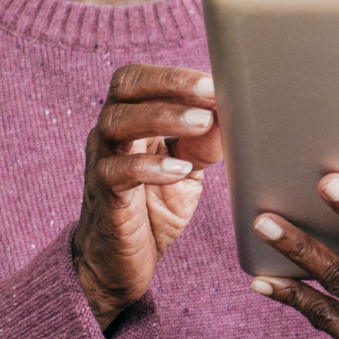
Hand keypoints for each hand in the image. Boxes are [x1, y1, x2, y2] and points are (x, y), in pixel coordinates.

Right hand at [73, 65, 222, 330]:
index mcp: (129, 120)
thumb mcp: (187, 169)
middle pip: (124, 88)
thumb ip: (205, 141)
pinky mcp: (104, 197)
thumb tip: (236, 111)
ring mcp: (102, 162)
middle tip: (211, 94)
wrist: (120, 263)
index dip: (174, 75)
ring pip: (117, 123)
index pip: (139, 78)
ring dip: (163, 117)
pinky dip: (150, 166)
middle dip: (169, 84)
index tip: (215, 81)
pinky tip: (180, 170)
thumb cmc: (154, 206)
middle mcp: (110, 134)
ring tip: (202, 123)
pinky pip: (118, 172)